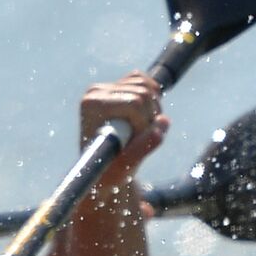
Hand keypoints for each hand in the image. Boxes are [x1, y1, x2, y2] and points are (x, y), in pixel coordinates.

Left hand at [81, 71, 169, 186]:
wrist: (104, 171)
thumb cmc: (110, 172)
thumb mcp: (126, 167)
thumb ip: (143, 147)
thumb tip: (164, 122)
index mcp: (92, 104)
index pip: (134, 103)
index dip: (143, 124)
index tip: (132, 143)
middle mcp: (96, 91)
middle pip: (143, 92)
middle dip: (149, 118)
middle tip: (138, 139)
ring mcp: (107, 87)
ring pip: (148, 87)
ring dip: (153, 112)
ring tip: (141, 132)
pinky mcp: (118, 86)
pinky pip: (147, 82)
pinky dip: (154, 100)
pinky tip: (145, 119)